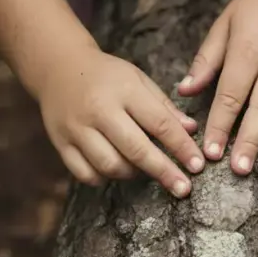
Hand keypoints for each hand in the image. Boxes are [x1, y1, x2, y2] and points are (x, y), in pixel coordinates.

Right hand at [36, 46, 203, 197]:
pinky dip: (104, 178)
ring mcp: (77, 129)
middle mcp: (99, 111)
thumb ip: (164, 106)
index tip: (198, 165)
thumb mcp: (140, 80)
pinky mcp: (61, 143)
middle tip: (183, 188)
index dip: (182, 147)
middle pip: (136, 150)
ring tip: (147, 170)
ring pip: (109, 165)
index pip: (160, 124)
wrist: (60, 67)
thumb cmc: (108, 75)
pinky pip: (84, 173)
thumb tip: (191, 130)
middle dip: (164, 171)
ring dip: (134, 174)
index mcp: (125, 91)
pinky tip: (117, 170)